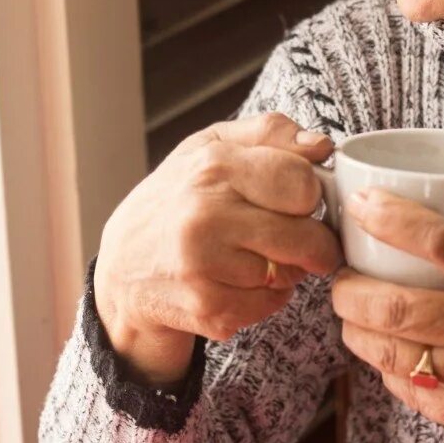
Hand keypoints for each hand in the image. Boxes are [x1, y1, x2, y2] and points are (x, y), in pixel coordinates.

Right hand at [94, 112, 342, 384]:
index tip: (300, 201)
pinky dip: (264, 298)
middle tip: (300, 240)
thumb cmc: (176, 200)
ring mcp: (204, 265)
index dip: (309, 194)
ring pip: (291, 275)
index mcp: (212, 165)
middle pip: (305, 237)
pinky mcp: (208, 308)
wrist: (122, 267)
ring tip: (252, 257)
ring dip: (285, 271)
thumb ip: (270, 134)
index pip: (302, 182)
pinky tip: (237, 282)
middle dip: (313, 242)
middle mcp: (205, 214)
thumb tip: (321, 146)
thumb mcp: (212, 147)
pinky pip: (270, 305)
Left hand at [330, 188, 443, 442]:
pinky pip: (408, 389)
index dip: (390, 218)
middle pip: (392, 305)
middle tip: (340, 275)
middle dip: (347, 288)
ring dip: (354, 329)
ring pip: (388, 350)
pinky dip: (385, 367)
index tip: (362, 206)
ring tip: (351, 313)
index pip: (440, 240)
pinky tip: (385, 352)